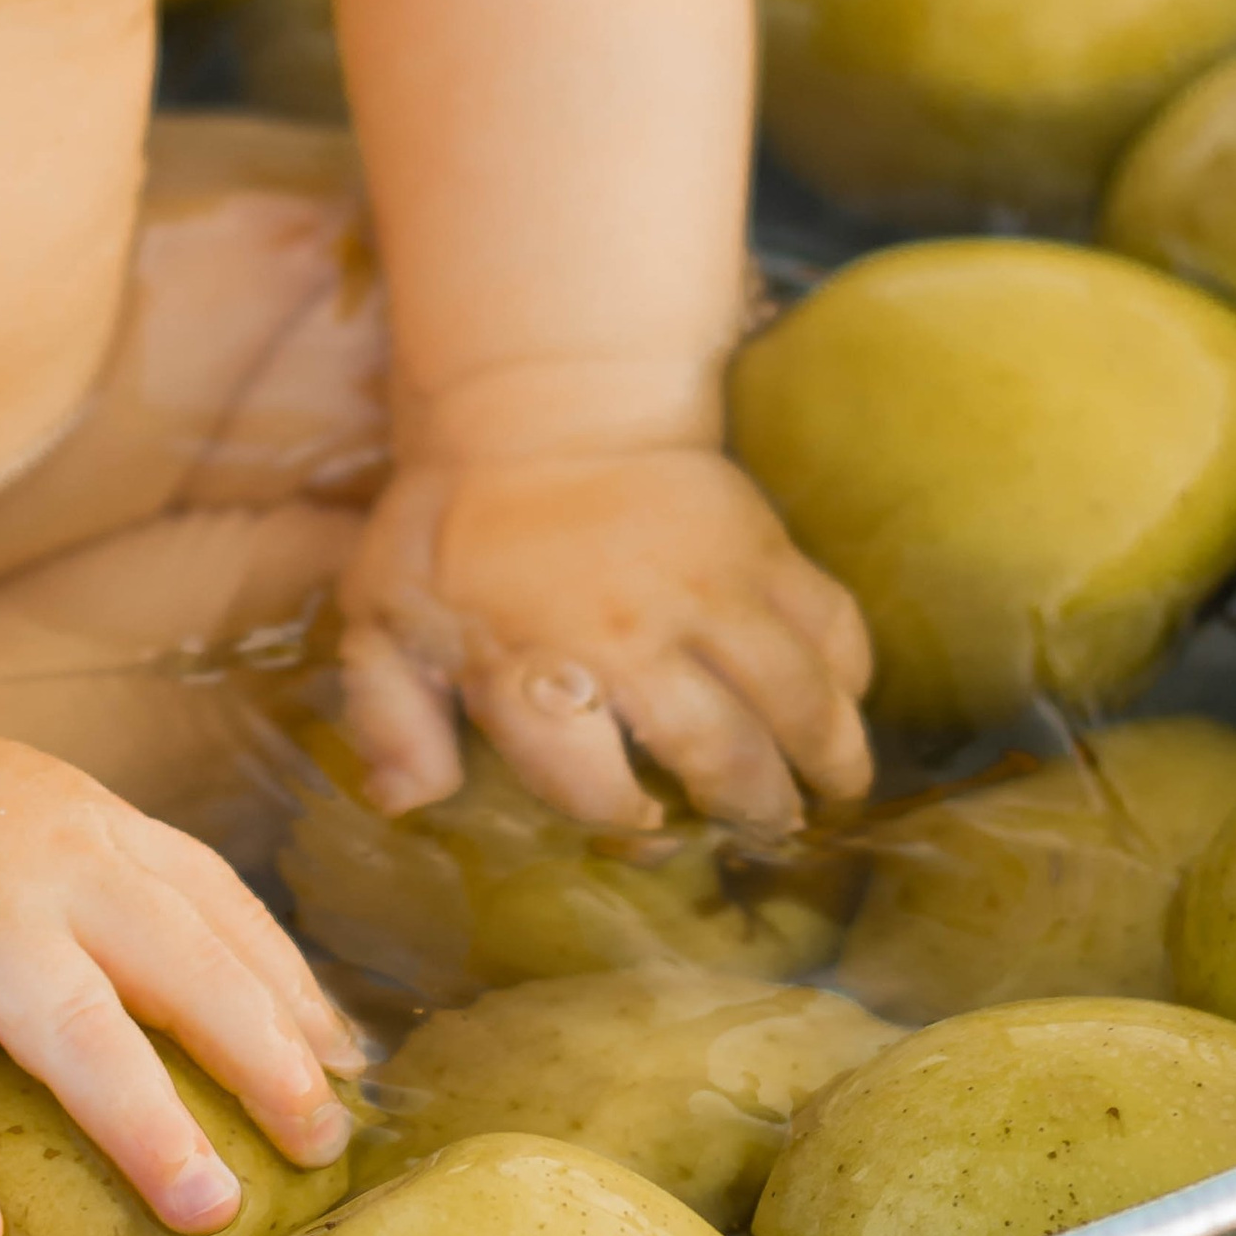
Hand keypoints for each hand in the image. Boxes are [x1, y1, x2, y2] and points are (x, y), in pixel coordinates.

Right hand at [0, 718, 361, 1235]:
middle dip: (262, 1058)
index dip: (290, 994)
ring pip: (77, 1029)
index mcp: (91, 837)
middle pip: (182, 966)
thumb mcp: (37, 824)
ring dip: (148, 1122)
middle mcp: (44, 876)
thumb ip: (129, 895)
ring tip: (205, 1207)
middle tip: (315, 1144)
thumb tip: (242, 1005)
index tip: (343, 1075)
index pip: (219, 910)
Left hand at [338, 445, 872, 837]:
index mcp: (529, 661)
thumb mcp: (385, 615)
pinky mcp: (759, 545)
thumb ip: (388, 715)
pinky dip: (850, 671)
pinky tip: (845, 704)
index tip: (643, 828)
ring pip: (795, 695)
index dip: (622, 820)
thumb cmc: (453, 527)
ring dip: (827, 756)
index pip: (590, 780)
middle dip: (753, 805)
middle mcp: (626, 634)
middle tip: (767, 830)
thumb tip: (404, 803)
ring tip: (835, 790)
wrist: (536, 406)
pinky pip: (830, 621)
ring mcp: (705, 587)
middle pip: (719, 750)